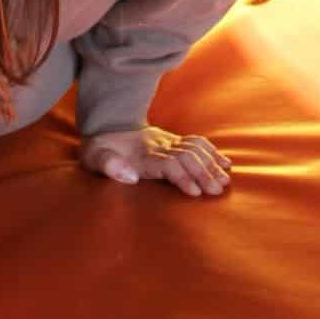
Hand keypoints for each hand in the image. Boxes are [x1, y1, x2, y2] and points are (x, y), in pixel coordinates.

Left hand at [80, 126, 231, 196]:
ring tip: (225, 181)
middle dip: (203, 173)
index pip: (168, 163)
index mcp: (141, 154)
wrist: (106, 126)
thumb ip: (109, 165)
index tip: (195, 192)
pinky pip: (196, 142)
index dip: (182, 176)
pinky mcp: (173, 140)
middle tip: (217, 190)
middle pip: (186, 157)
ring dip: (211, 164)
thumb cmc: (99, 149)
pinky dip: (212, 152)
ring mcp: (167, 141)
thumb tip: (131, 176)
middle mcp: (158, 146)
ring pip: (194, 149)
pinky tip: (225, 163)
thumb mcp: (94, 157)